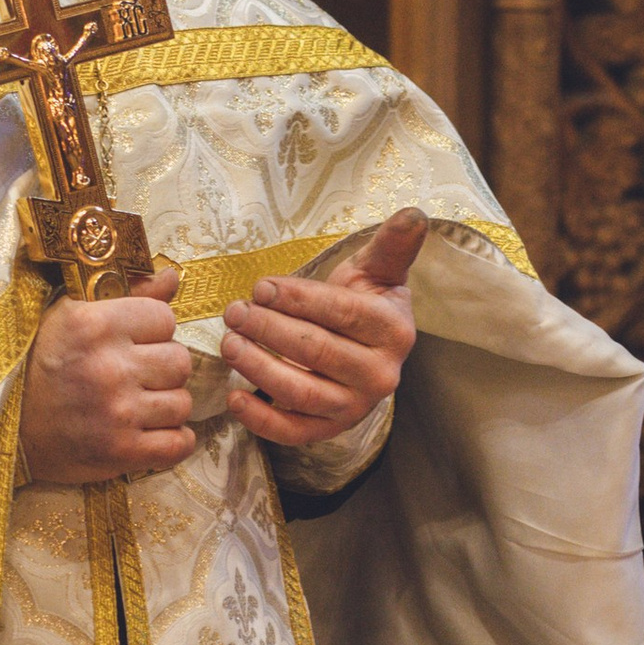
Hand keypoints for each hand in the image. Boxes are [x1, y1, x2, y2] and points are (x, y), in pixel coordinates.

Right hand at [20, 267, 195, 486]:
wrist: (3, 425)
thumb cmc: (38, 364)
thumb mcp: (70, 316)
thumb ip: (127, 293)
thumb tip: (171, 277)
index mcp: (94, 325)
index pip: (165, 318)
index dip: (153, 331)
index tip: (133, 342)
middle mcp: (108, 367)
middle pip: (180, 361)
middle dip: (162, 368)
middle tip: (136, 376)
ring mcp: (117, 413)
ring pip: (182, 403)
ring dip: (166, 405)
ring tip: (139, 405)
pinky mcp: (121, 452)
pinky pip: (179, 444)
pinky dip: (174, 441)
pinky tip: (152, 432)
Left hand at [220, 210, 425, 449]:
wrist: (368, 352)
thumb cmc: (364, 304)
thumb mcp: (377, 272)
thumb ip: (391, 245)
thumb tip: (415, 213)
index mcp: (394, 331)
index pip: (341, 313)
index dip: (297, 299)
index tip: (260, 286)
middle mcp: (381, 376)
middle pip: (317, 352)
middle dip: (269, 330)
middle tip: (234, 312)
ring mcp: (355, 407)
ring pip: (301, 392)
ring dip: (258, 368)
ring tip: (228, 343)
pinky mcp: (330, 430)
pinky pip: (293, 432)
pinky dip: (260, 420)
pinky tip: (234, 395)